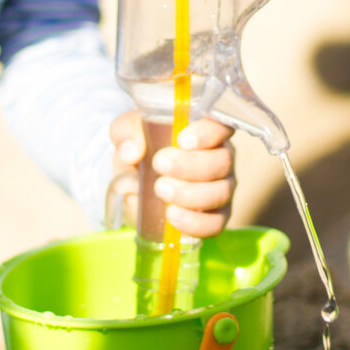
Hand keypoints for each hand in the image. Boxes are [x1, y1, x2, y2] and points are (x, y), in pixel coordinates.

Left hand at [110, 111, 235, 238]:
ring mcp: (221, 189)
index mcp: (206, 131)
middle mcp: (221, 158)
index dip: (208, 132)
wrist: (133, 185)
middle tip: (159, 165)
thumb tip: (131, 152)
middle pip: (222, 162)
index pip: (222, 126)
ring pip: (220, 193)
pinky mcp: (215, 217)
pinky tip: (172, 215)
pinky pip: (215, 224)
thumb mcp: (127, 133)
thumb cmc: (140, 150)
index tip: (182, 140)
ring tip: (161, 190)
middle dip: (190, 166)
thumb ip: (127, 132)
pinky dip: (194, 222)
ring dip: (190, 194)